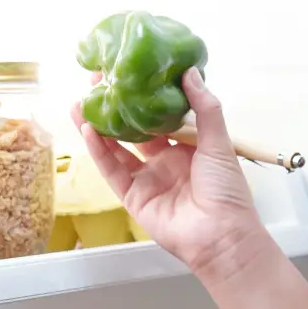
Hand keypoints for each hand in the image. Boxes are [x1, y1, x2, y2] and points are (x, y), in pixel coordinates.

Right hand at [71, 67, 269, 283]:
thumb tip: (189, 71)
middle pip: (137, 129)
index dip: (147, 96)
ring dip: (100, 126)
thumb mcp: (219, 143)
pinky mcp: (133, 196)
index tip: (132, 73)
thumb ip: (205, 108)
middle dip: (119, 108)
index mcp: (192, 147)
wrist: (221, 236)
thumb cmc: (226, 190)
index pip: (165, 116)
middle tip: (100, 83)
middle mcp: (168, 161)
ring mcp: (149, 178)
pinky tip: (87, 128)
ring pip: (118, 147)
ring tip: (81, 102)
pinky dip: (99, 150)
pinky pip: (112, 169)